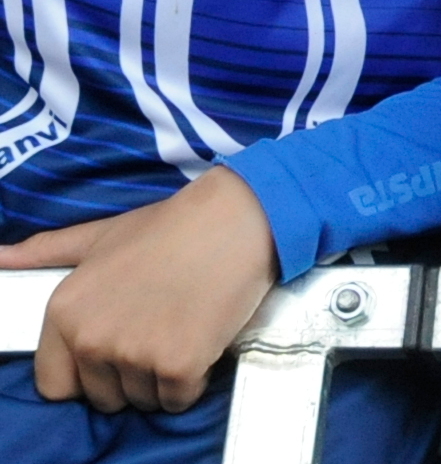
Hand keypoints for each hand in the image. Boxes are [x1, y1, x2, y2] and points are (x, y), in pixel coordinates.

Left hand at [0, 168, 277, 412]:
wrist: (239, 217)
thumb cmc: (171, 226)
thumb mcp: (101, 236)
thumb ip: (49, 251)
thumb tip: (0, 257)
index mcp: (65, 312)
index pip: (57, 386)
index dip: (89, 372)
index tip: (118, 348)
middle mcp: (91, 338)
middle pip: (105, 397)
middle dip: (131, 374)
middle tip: (160, 329)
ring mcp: (134, 353)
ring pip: (143, 400)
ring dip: (164, 378)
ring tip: (184, 329)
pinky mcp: (178, 365)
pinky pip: (178, 399)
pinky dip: (194, 379)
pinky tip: (203, 338)